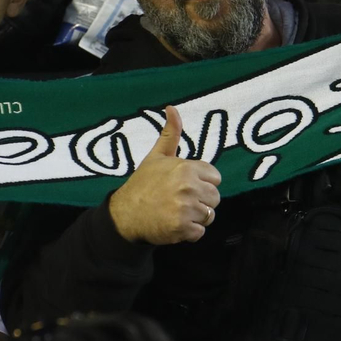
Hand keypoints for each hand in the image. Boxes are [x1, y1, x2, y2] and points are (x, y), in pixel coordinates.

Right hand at [108, 106, 221, 244]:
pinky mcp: (183, 229)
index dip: (202, 182)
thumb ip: (170, 133)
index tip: (185, 186)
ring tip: (177, 212)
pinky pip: (200, 232)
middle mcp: (188, 187)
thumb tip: (172, 107)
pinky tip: (175, 224)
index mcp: (186, 168)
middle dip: (201, 201)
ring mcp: (186, 209)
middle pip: (215, 198)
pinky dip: (190, 232)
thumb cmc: (143, 184)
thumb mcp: (156, 156)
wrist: (125, 214)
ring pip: (209, 215)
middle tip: (180, 201)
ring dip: (196, 217)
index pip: (215, 178)